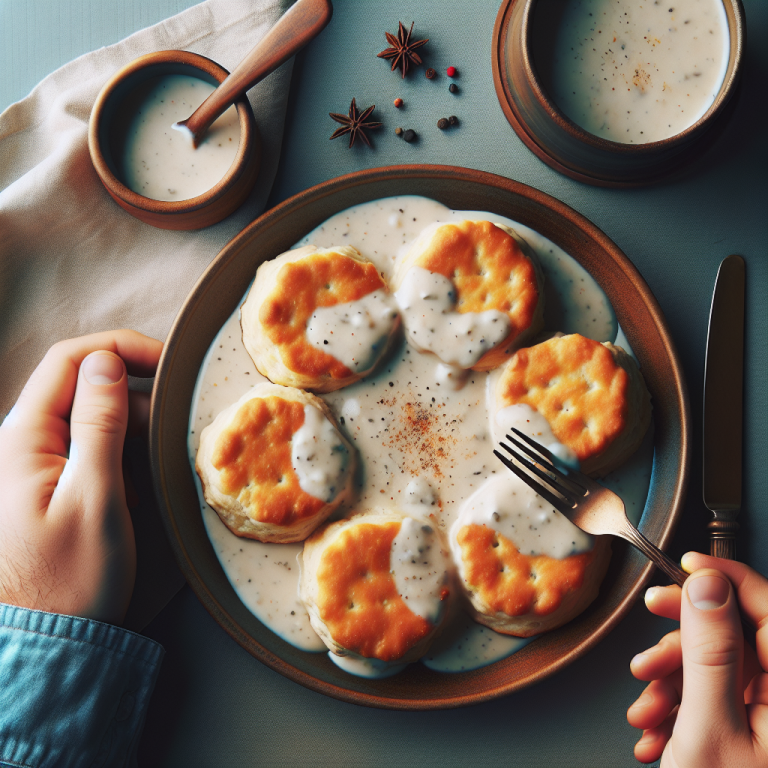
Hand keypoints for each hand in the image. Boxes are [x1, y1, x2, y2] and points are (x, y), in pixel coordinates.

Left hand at [0, 331, 162, 623]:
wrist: (48, 643)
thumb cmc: (70, 579)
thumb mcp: (96, 496)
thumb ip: (99, 423)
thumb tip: (105, 362)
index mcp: (21, 437)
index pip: (68, 360)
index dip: (120, 349)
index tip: (166, 364)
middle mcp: (19, 442)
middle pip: (79, 385)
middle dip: (131, 396)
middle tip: (169, 429)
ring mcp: (31, 464)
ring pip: (87, 417)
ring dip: (129, 428)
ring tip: (154, 464)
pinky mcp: (46, 485)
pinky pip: (86, 448)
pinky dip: (119, 453)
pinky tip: (136, 482)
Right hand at [627, 552, 767, 766]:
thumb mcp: (709, 730)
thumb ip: (712, 651)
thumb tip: (708, 586)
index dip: (730, 577)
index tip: (690, 563)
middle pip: (742, 635)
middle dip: (688, 634)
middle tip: (653, 628)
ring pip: (724, 669)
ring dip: (676, 680)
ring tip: (648, 707)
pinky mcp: (756, 738)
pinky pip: (720, 701)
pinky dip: (683, 708)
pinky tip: (659, 731)